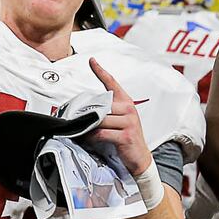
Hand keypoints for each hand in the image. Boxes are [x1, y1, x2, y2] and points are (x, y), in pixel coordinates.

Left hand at [87, 59, 153, 176]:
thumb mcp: (119, 120)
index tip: (92, 61)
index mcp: (126, 103)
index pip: (112, 83)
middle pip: (100, 106)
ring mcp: (129, 122)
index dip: (101, 71)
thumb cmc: (126, 137)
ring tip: (85, 131)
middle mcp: (129, 110)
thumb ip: (105, 111)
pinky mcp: (126, 135)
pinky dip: (92, 136)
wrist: (140, 157)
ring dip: (89, 127)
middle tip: (78, 118)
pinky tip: (90, 138)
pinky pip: (102, 133)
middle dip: (87, 113)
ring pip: (99, 120)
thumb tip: (84, 109)